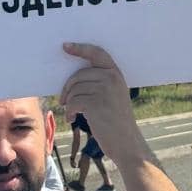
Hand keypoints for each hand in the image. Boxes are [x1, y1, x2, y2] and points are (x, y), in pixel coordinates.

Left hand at [60, 43, 147, 167]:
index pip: (97, 53)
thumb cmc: (116, 121)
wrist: (127, 144)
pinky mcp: (95, 104)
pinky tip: (72, 119)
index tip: (65, 46)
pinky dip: (69, 111)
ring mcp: (104, 90)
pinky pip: (73, 102)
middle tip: (63, 100)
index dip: (80, 48)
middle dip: (67, 88)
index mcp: (116, 73)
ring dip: (69, 102)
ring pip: (74, 89)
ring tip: (71, 113)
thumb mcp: (114, 96)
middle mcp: (111, 78)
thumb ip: (100, 82)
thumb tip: (74, 78)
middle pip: (78, 74)